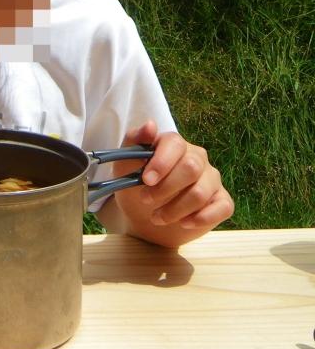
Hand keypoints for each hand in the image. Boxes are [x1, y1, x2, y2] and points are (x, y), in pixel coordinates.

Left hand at [111, 120, 232, 240]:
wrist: (144, 218)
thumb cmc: (135, 187)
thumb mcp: (125, 165)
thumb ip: (134, 141)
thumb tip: (150, 125)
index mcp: (174, 144)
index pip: (175, 144)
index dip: (161, 162)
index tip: (146, 180)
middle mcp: (197, 158)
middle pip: (191, 167)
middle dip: (166, 188)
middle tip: (146, 200)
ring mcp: (212, 180)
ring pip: (201, 192)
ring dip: (175, 209)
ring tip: (157, 217)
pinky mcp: (223, 201)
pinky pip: (222, 208)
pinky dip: (200, 218)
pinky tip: (183, 223)